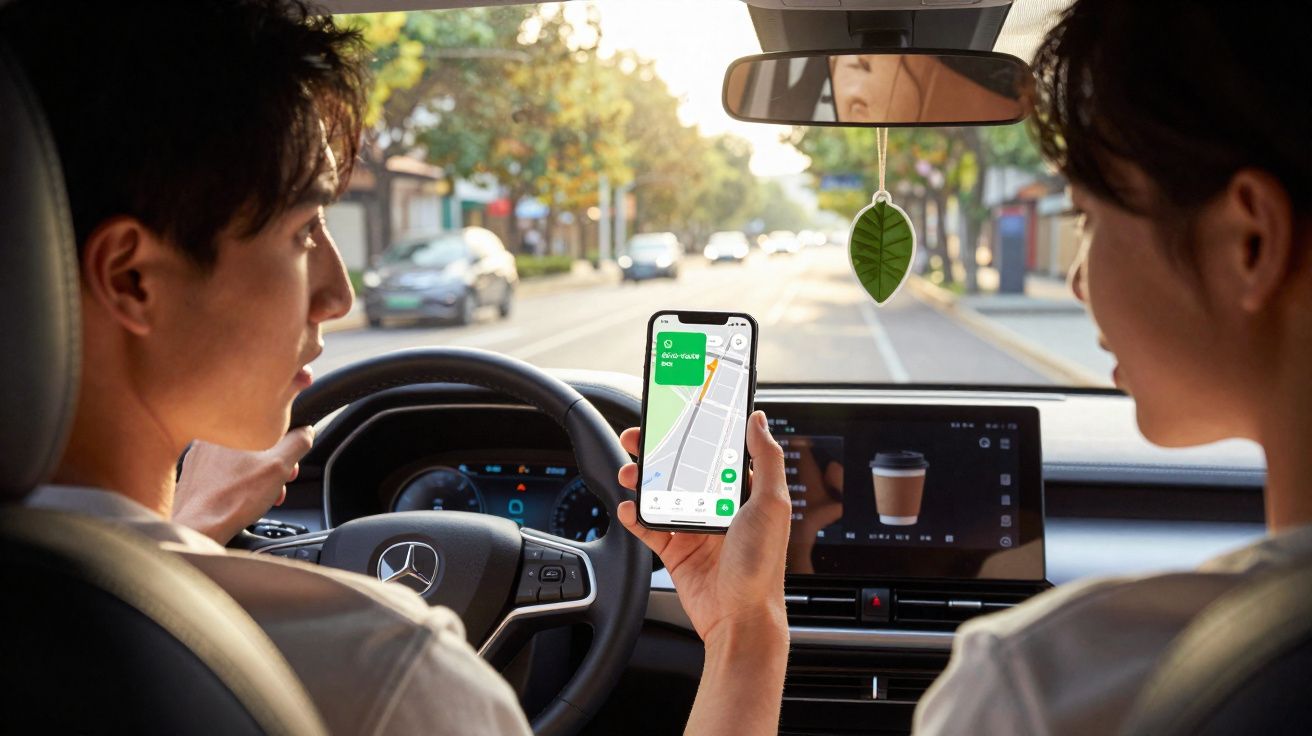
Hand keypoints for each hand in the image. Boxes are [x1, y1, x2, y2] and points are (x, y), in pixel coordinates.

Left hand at [173, 426, 314, 543]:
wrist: (199, 526)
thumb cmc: (234, 498)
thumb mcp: (280, 466)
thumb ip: (298, 442)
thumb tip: (306, 431)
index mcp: (231, 426)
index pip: (270, 426)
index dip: (287, 446)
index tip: (289, 465)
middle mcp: (211, 435)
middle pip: (255, 444)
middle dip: (272, 464)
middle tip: (279, 483)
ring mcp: (199, 455)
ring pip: (240, 459)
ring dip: (256, 475)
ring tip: (261, 495)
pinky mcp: (193, 473)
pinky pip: (223, 472)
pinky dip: (236, 482)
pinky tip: (241, 498)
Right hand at [616, 410, 791, 642]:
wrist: (740, 619)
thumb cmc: (762, 565)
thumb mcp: (772, 503)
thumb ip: (766, 458)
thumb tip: (758, 419)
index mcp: (743, 492)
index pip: (715, 452)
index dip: (695, 431)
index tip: (676, 413)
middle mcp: (718, 507)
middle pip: (680, 469)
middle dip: (657, 451)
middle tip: (637, 438)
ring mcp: (694, 528)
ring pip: (660, 494)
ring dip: (641, 479)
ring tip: (628, 472)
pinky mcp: (675, 551)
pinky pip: (648, 526)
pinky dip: (634, 515)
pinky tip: (628, 507)